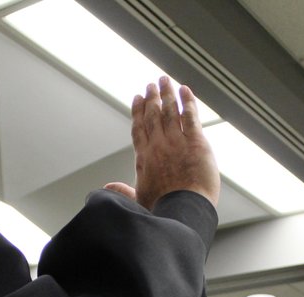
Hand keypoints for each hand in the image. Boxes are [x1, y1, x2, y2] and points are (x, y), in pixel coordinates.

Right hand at [104, 76, 218, 210]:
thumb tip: (108, 188)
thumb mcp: (138, 201)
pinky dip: (187, 101)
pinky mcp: (195, 141)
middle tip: (151, 85)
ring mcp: (176, 141)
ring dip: (167, 94)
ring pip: (170, 111)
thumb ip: (124, 191)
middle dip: (151, 98)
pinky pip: (190, 115)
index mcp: (144, 158)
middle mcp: (158, 145)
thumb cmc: (163, 209)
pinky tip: (185, 90)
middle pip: (152, 115)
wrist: (182, 210)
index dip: (137, 112)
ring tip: (165, 81)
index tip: (137, 99)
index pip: (138, 129)